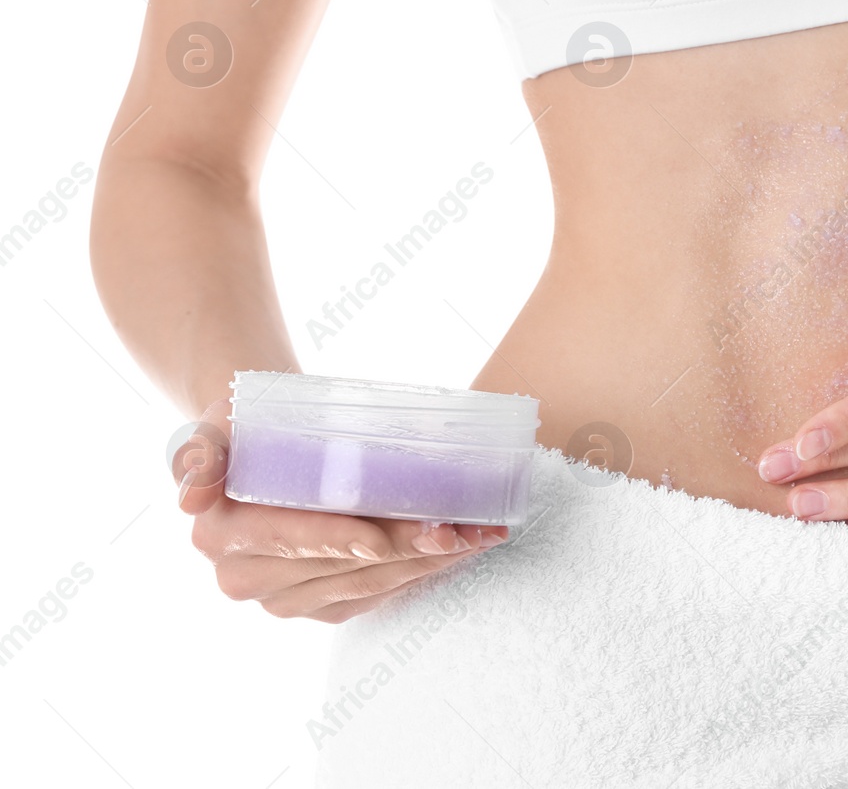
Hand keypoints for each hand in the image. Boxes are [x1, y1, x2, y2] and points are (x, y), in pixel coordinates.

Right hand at [171, 398, 505, 622]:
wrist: (266, 445)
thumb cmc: (249, 423)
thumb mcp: (219, 423)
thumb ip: (201, 452)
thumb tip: (190, 497)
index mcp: (221, 537)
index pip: (291, 539)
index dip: (337, 539)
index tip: (382, 534)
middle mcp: (247, 580)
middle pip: (342, 566)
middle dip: (405, 548)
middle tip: (460, 527)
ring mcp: (286, 599)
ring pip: (369, 584)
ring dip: (428, 562)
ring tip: (478, 534)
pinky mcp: (322, 605)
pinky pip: (379, 594)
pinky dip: (423, 572)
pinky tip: (461, 550)